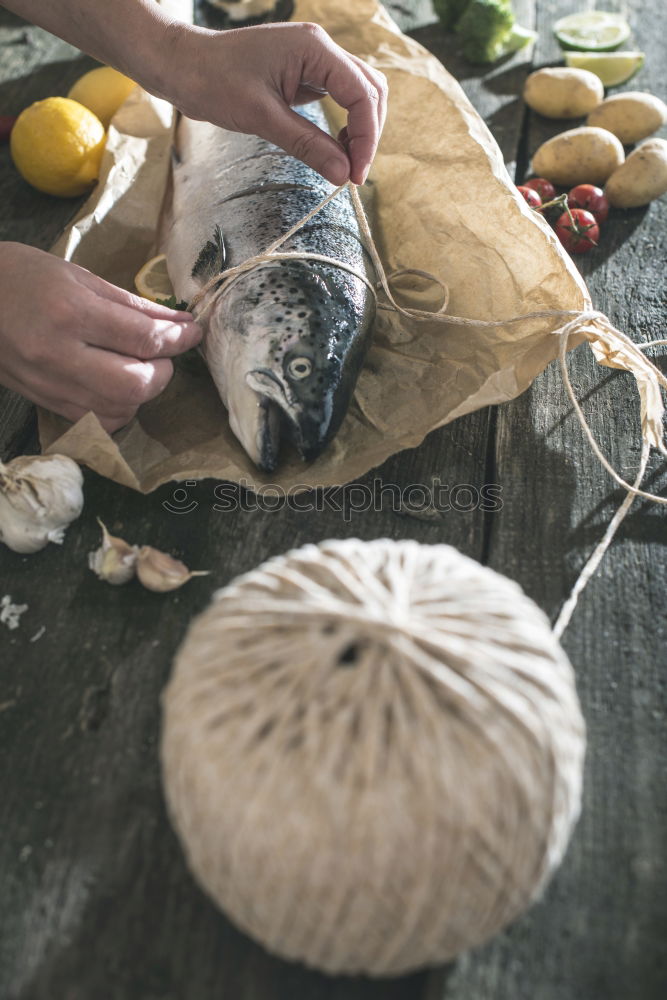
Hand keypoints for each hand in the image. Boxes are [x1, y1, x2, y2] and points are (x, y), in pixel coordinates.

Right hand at [0, 243, 200, 432]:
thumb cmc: (20, 277)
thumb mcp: (78, 276)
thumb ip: (132, 305)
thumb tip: (179, 324)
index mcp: (70, 312)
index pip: (143, 338)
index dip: (179, 339)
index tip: (194, 333)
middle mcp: (59, 354)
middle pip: (136, 384)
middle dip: (163, 371)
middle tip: (162, 354)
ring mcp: (49, 384)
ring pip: (119, 410)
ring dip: (142, 392)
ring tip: (138, 367)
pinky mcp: (45, 403)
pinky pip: (97, 422)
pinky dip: (118, 409)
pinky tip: (116, 387)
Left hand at [168, 21, 387, 186]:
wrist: (183, 66)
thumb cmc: (214, 82)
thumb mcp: (262, 119)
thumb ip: (308, 145)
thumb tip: (342, 174)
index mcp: (314, 48)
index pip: (362, 94)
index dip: (366, 137)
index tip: (356, 175)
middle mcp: (319, 48)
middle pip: (370, 90)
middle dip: (368, 133)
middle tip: (353, 174)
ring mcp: (313, 59)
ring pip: (358, 93)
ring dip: (359, 128)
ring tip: (345, 163)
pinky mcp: (303, 73)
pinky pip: (337, 97)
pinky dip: (343, 124)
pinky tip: (333, 147)